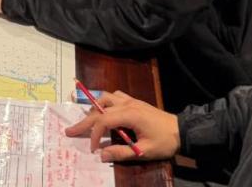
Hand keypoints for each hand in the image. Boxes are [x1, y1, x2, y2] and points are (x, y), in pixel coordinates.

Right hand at [64, 90, 179, 161]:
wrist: (182, 130)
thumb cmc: (164, 141)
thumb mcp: (144, 151)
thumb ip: (122, 153)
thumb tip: (101, 155)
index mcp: (129, 115)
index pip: (103, 121)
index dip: (94, 134)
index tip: (93, 148)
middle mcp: (127, 104)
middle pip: (99, 109)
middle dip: (84, 121)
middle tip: (69, 130)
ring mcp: (131, 101)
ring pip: (106, 98)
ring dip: (93, 108)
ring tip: (84, 118)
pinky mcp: (135, 102)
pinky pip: (115, 96)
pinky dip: (105, 101)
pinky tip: (103, 109)